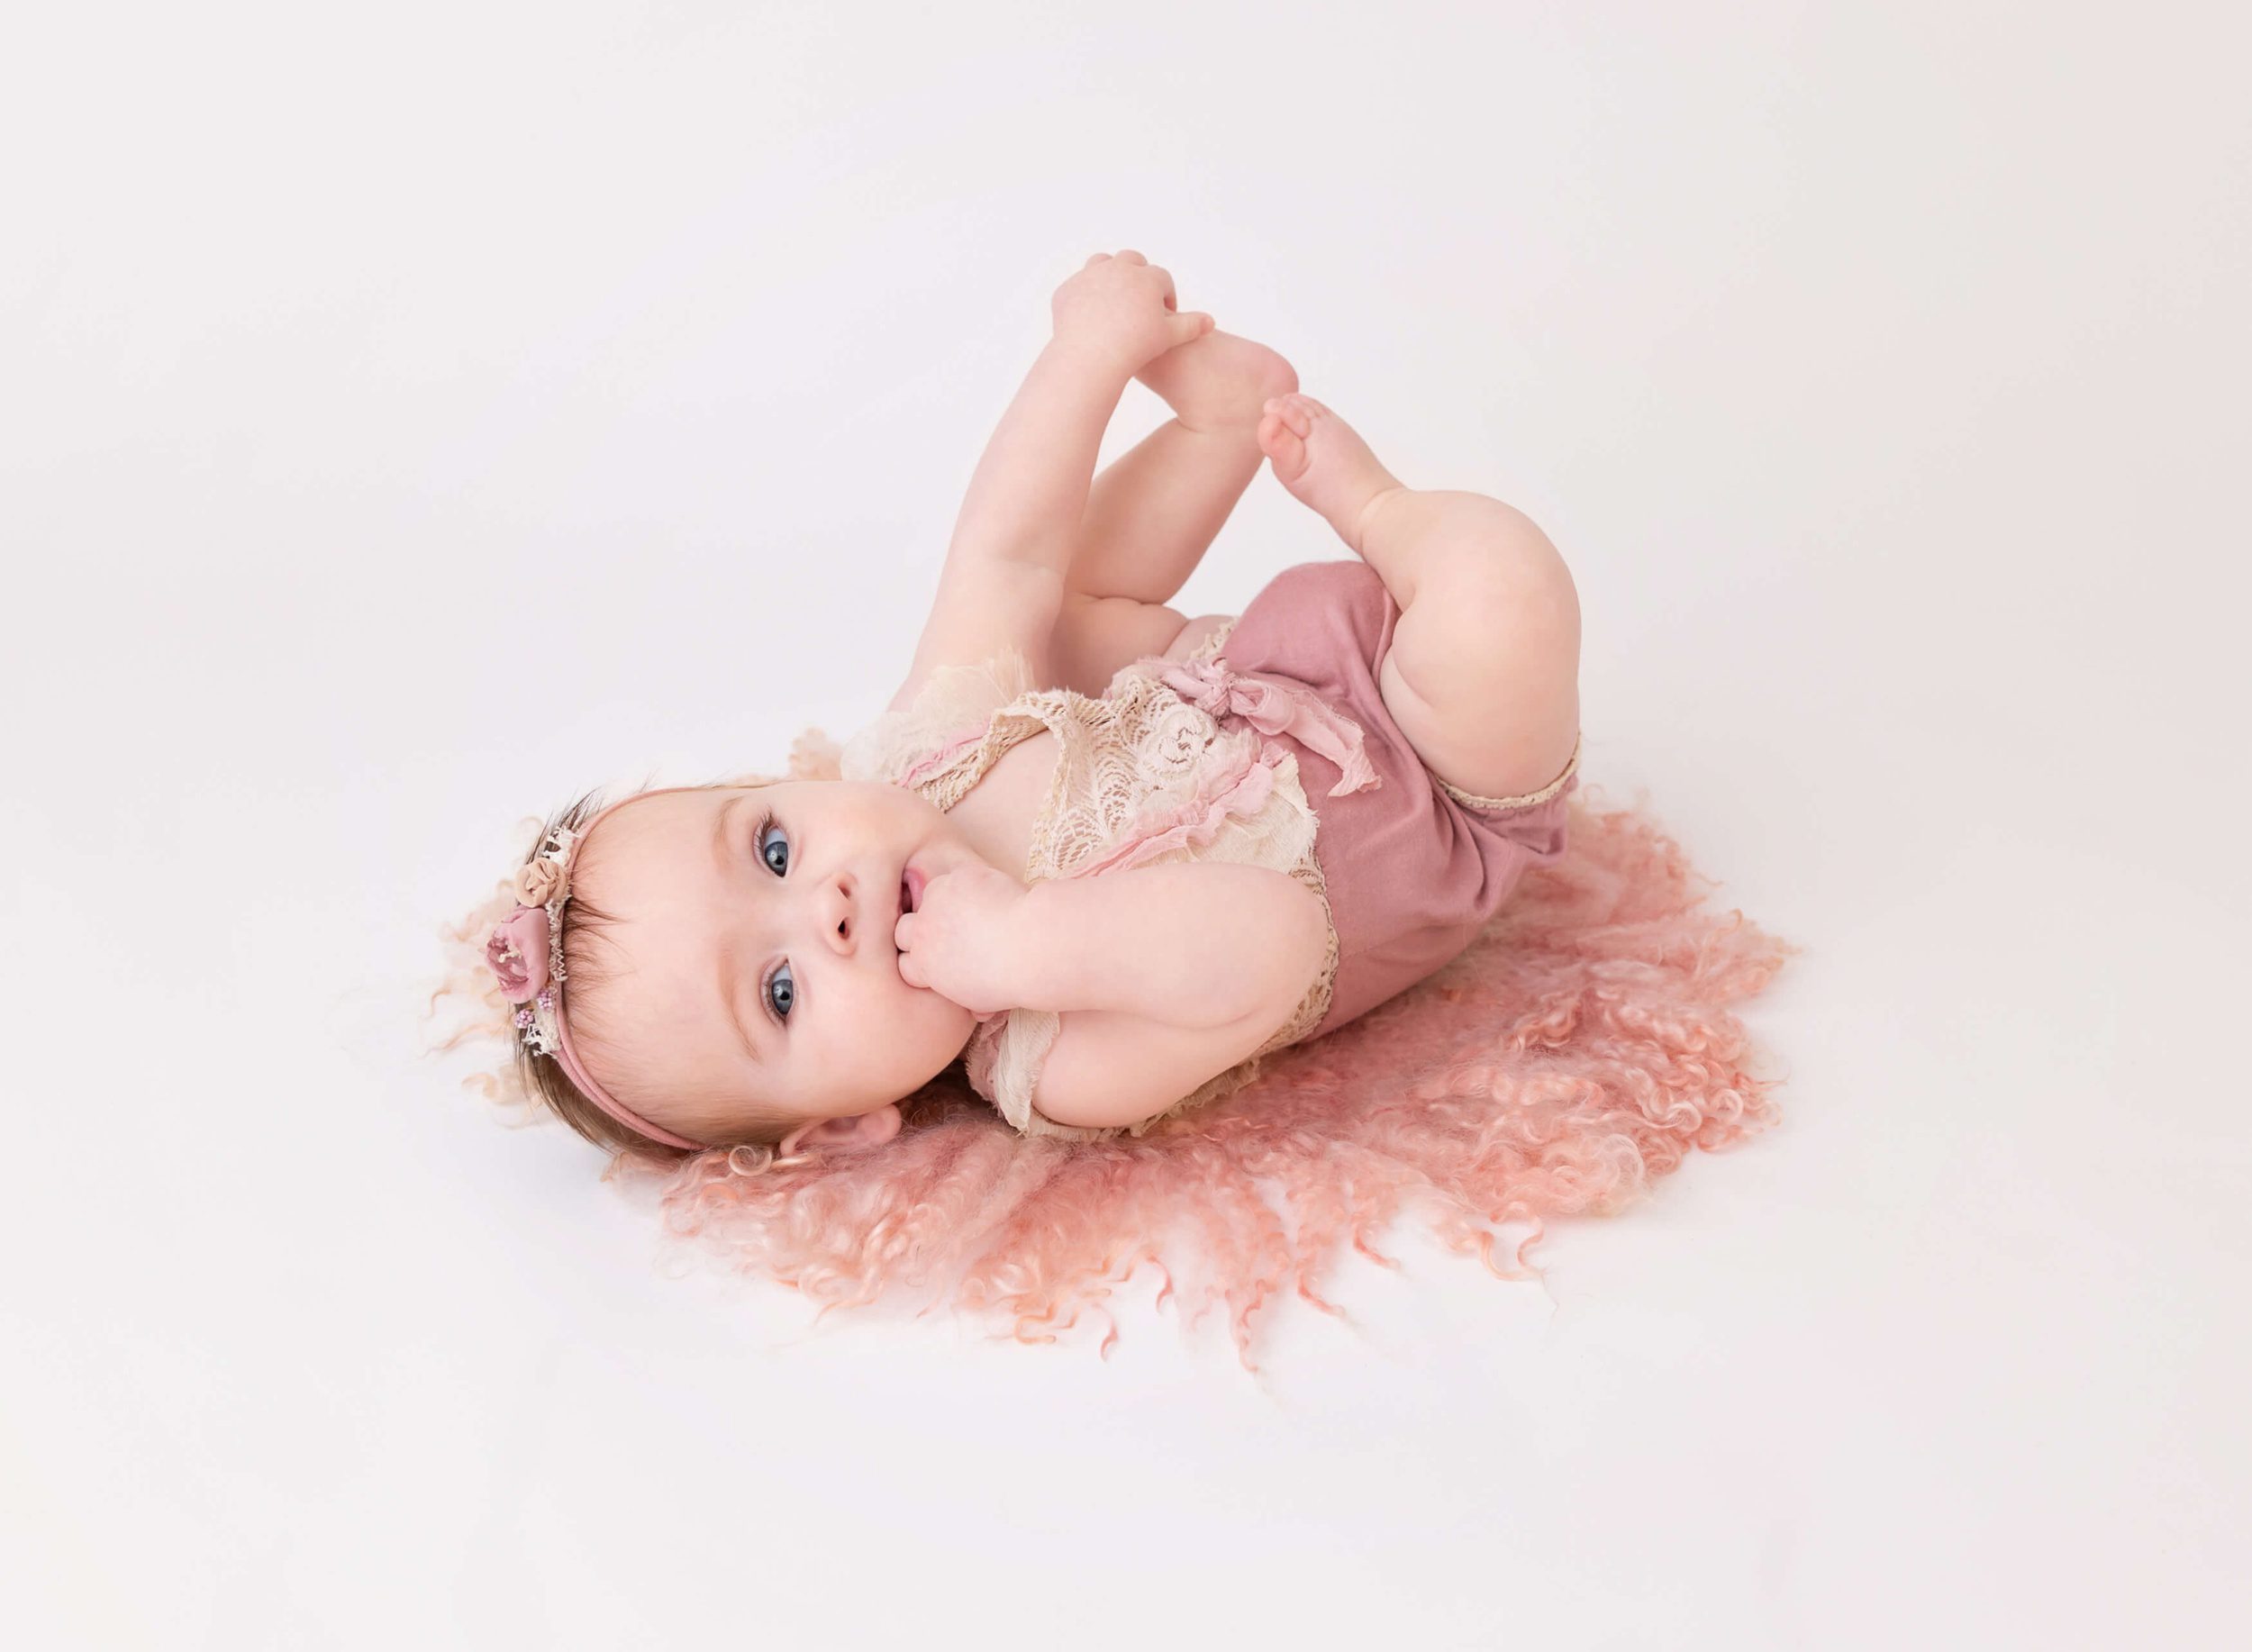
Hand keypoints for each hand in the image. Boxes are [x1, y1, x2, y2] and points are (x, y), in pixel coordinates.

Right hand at [893, 860, 1032, 1015]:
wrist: (1030, 946)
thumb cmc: (1011, 980)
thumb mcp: (984, 1000)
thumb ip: (971, 1000)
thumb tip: (978, 1011)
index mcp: (925, 967)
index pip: (905, 964)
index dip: (920, 960)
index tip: (937, 957)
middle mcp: (923, 933)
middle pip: (903, 929)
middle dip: (919, 929)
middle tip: (947, 929)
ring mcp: (938, 902)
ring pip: (930, 895)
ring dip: (946, 901)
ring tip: (975, 908)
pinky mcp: (958, 878)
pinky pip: (958, 876)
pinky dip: (973, 883)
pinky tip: (993, 893)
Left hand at [1050, 250, 1213, 379]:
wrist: (1092, 357)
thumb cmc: (1136, 348)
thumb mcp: (1168, 337)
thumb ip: (1190, 326)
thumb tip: (1210, 321)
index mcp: (1146, 277)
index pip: (1161, 279)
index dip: (1165, 295)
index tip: (1163, 313)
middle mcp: (1118, 268)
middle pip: (1132, 261)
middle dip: (1139, 275)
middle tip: (1139, 299)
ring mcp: (1089, 275)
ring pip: (1103, 263)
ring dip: (1111, 274)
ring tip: (1115, 298)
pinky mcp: (1067, 289)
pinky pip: (1079, 286)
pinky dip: (1087, 295)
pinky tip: (1092, 314)